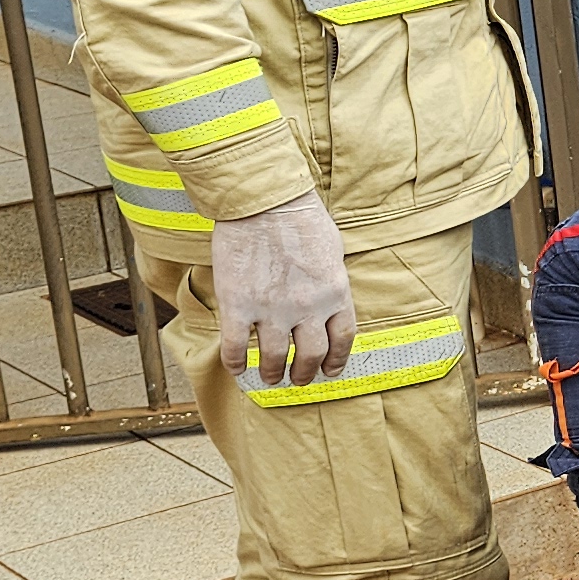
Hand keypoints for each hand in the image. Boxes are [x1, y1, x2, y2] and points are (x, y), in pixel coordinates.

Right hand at [209, 189, 353, 388]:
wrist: (263, 201)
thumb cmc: (300, 217)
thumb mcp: (333, 250)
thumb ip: (333, 280)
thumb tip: (330, 299)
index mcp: (336, 293)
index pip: (343, 339)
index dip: (337, 360)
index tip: (329, 370)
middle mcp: (308, 307)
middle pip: (312, 355)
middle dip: (305, 373)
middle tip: (297, 378)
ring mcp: (272, 309)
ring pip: (276, 358)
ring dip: (273, 373)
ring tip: (270, 377)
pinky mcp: (238, 305)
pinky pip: (236, 347)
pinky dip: (236, 363)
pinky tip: (237, 368)